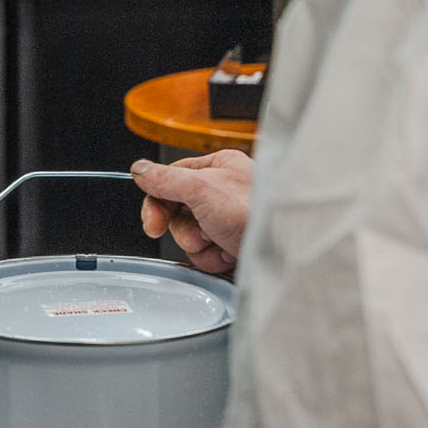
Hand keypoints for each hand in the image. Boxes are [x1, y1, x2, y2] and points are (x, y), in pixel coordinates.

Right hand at [130, 150, 254, 273]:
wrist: (287, 251)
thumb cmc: (255, 212)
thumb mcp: (201, 188)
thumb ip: (165, 179)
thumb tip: (140, 169)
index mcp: (219, 168)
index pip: (171, 180)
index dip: (157, 203)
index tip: (152, 223)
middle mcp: (224, 192)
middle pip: (178, 213)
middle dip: (187, 229)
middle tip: (202, 232)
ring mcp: (229, 221)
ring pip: (191, 237)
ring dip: (201, 246)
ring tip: (222, 243)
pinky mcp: (234, 246)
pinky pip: (207, 255)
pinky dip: (215, 259)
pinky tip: (230, 254)